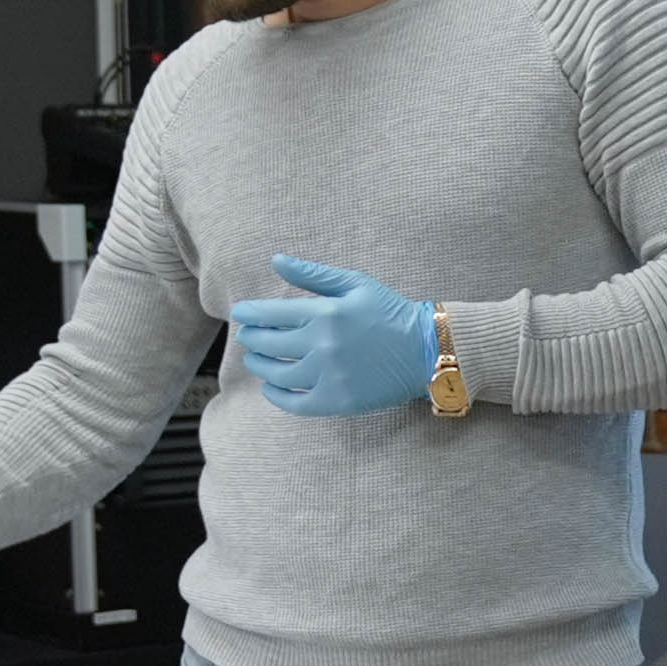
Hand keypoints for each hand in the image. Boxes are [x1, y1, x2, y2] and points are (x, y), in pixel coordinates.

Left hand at [229, 255, 438, 414]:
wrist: (426, 350)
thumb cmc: (390, 312)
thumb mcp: (355, 283)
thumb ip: (313, 274)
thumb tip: (276, 261)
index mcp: (325, 313)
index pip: (270, 314)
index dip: (249, 314)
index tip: (240, 314)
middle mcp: (322, 345)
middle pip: (269, 344)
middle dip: (251, 339)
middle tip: (247, 337)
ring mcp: (329, 375)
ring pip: (277, 374)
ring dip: (260, 366)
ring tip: (256, 360)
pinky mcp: (337, 401)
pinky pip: (295, 404)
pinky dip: (276, 397)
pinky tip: (270, 389)